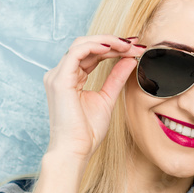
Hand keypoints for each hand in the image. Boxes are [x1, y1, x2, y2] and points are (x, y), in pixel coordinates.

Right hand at [43, 35, 143, 159]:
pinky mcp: (60, 80)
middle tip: (136, 44)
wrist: (76, 150)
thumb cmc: (87, 132)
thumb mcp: (107, 99)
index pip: (91, 54)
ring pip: (81, 45)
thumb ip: (116, 78)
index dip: (113, 48)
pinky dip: (94, 46)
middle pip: (87, 46)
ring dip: (107, 42)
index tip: (135, 48)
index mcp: (69, 78)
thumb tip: (130, 60)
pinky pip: (76, 53)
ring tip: (128, 45)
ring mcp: (57, 76)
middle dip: (113, 42)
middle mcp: (60, 74)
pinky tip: (112, 48)